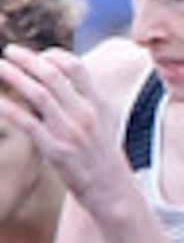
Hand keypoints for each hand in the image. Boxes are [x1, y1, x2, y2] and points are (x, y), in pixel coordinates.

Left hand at [0, 47, 123, 206]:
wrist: (113, 191)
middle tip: (10, 51)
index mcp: (97, 104)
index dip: (52, 55)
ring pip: (38, 95)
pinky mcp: (56, 150)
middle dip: (27, 59)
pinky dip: (9, 109)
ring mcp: (71, 131)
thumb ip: (78, 101)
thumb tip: (49, 83)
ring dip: (14, 76)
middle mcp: (85, 114)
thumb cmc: (101, 155)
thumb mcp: (100, 123)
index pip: (75, 67)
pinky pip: (28, 123)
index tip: (37, 56)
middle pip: (53, 75)